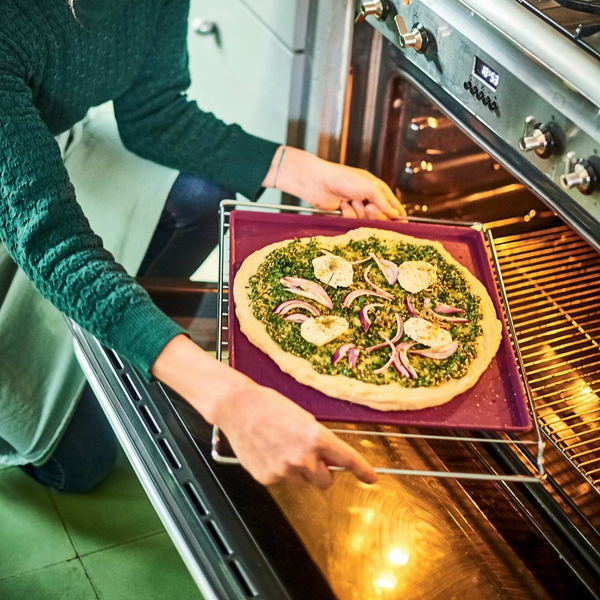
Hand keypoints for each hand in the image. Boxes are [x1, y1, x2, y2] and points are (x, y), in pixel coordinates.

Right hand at [152, 335, 376, 488]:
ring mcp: (284, 471)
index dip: (362, 471)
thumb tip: (330, 458)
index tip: (370, 478)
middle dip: (322, 472)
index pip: (346, 460)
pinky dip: (278, 470)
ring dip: (299, 471)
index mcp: (316, 438)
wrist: (238, 407)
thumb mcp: (303, 418)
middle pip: (326, 481)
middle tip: (311, 457)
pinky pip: (282, 481)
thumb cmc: (270, 406)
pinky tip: (268, 452)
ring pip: (303, 482)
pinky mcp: (267, 478)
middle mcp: (303, 458)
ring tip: (282, 448)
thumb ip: (319, 440)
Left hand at [263, 146, 405, 219]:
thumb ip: (384, 202)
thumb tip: (396, 214)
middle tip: (368, 207)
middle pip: (381, 216)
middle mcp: (368, 198)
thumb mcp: (370, 187)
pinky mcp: (345, 214)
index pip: (392, 204)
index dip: (397, 213)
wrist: (319, 183)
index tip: (402, 222)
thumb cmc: (344, 179)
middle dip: (375, 213)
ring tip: (351, 201)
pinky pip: (353, 221)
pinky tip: (342, 205)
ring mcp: (357, 206)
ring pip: (366, 220)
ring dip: (359, 212)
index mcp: (377, 188)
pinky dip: (348, 214)